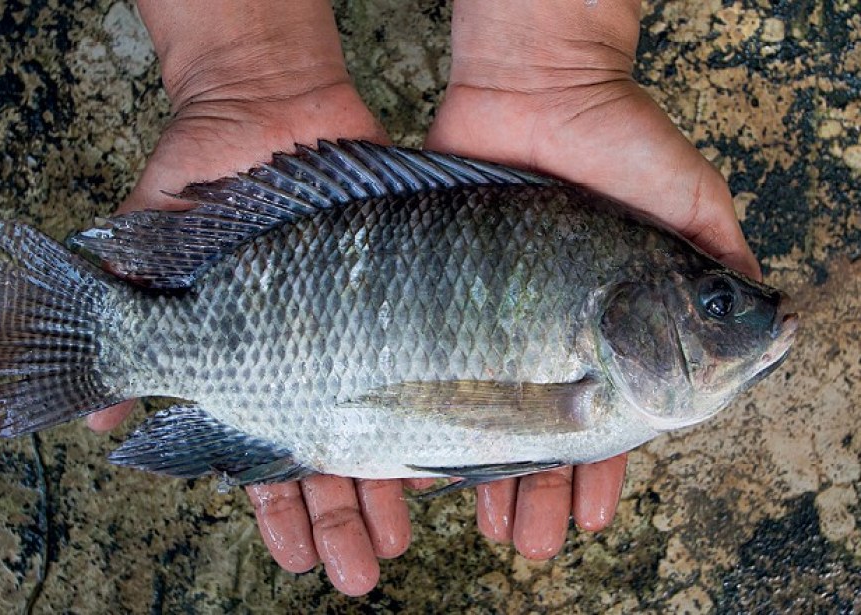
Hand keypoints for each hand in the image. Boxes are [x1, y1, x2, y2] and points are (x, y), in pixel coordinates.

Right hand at [84, 1, 418, 595]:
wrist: (264, 100)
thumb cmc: (199, 173)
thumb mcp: (146, 249)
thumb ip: (126, 326)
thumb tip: (97, 416)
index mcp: (252, 363)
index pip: (270, 454)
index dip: (284, 513)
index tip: (302, 560)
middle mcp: (310, 351)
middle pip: (333, 453)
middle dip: (344, 518)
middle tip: (361, 572)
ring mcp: (359, 322)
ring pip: (384, 419)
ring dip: (389, 488)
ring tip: (404, 541)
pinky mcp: (406, 287)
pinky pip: (431, 353)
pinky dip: (442, 407)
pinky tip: (456, 462)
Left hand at [424, 0, 759, 558]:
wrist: (535, 84)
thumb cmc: (618, 138)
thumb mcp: (689, 201)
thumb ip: (718, 265)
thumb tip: (767, 328)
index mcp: (605, 328)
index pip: (601, 416)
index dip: (598, 468)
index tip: (587, 514)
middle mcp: (540, 330)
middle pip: (534, 428)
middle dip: (536, 489)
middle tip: (530, 542)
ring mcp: (485, 314)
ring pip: (477, 409)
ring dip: (484, 474)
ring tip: (486, 526)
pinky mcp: (434, 289)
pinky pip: (423, 360)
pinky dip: (420, 412)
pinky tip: (418, 465)